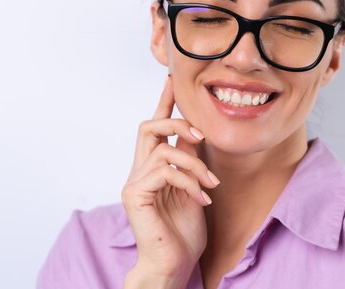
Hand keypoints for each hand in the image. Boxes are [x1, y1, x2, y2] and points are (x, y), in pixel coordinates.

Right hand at [122, 76, 219, 286]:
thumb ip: (188, 160)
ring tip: (210, 185)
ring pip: (162, 149)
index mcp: (152, 168)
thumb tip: (193, 132)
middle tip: (202, 136)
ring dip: (194, 164)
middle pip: (148, 127)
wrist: (173, 265)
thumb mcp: (192, 187)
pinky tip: (202, 199)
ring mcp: (134, 183)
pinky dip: (189, 181)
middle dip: (177, 122)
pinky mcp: (135, 195)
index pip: (155, 128)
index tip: (171, 80)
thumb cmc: (183, 232)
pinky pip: (165, 171)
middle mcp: (139, 171)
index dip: (163, 103)